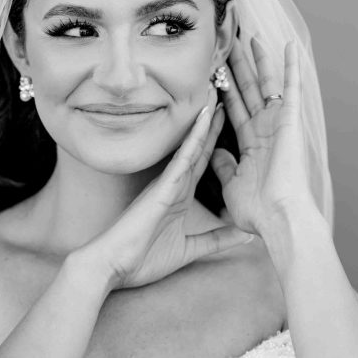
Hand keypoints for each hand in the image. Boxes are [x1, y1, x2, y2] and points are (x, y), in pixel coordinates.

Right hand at [82, 86, 252, 290]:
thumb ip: (216, 240)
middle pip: (199, 147)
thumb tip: (246, 236)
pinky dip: (195, 139)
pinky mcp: (162, 189)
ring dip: (206, 121)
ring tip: (220, 93)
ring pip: (191, 146)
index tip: (231, 117)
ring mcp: (168, 184)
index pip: (203, 162)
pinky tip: (206, 119)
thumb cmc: (142, 259)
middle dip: (213, 121)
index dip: (217, 140)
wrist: (111, 266)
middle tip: (227, 91)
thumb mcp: (190, 250)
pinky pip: (182, 159)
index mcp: (181, 197)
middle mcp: (175, 185)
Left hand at [211, 36, 317, 236]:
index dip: (224, 89)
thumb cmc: (258, 211)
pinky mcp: (291, 121)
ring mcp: (278, 124)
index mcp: (252, 144)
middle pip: (248, 90)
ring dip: (258, 61)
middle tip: (228, 43)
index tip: (215, 71)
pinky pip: (291, 88)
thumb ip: (226, 165)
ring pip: (265, 84)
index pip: (234, 108)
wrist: (278, 218)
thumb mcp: (232, 185)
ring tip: (250, 36)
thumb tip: (218, 153)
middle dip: (238, 67)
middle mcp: (266, 130)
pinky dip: (291, 66)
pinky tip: (288, 45)